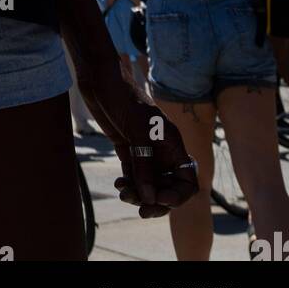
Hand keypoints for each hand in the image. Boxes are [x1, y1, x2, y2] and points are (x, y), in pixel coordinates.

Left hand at [77, 61, 198, 216]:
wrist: (100, 78)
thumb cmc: (124, 97)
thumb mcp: (137, 132)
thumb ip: (144, 165)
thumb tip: (151, 199)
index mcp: (173, 145)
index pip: (187, 180)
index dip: (178, 195)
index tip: (159, 200)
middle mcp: (162, 151)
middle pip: (168, 187)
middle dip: (156, 201)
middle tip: (141, 210)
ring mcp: (144, 150)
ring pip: (148, 184)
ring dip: (139, 194)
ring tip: (123, 192)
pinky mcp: (127, 148)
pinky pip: (133, 175)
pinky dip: (129, 184)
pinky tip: (119, 184)